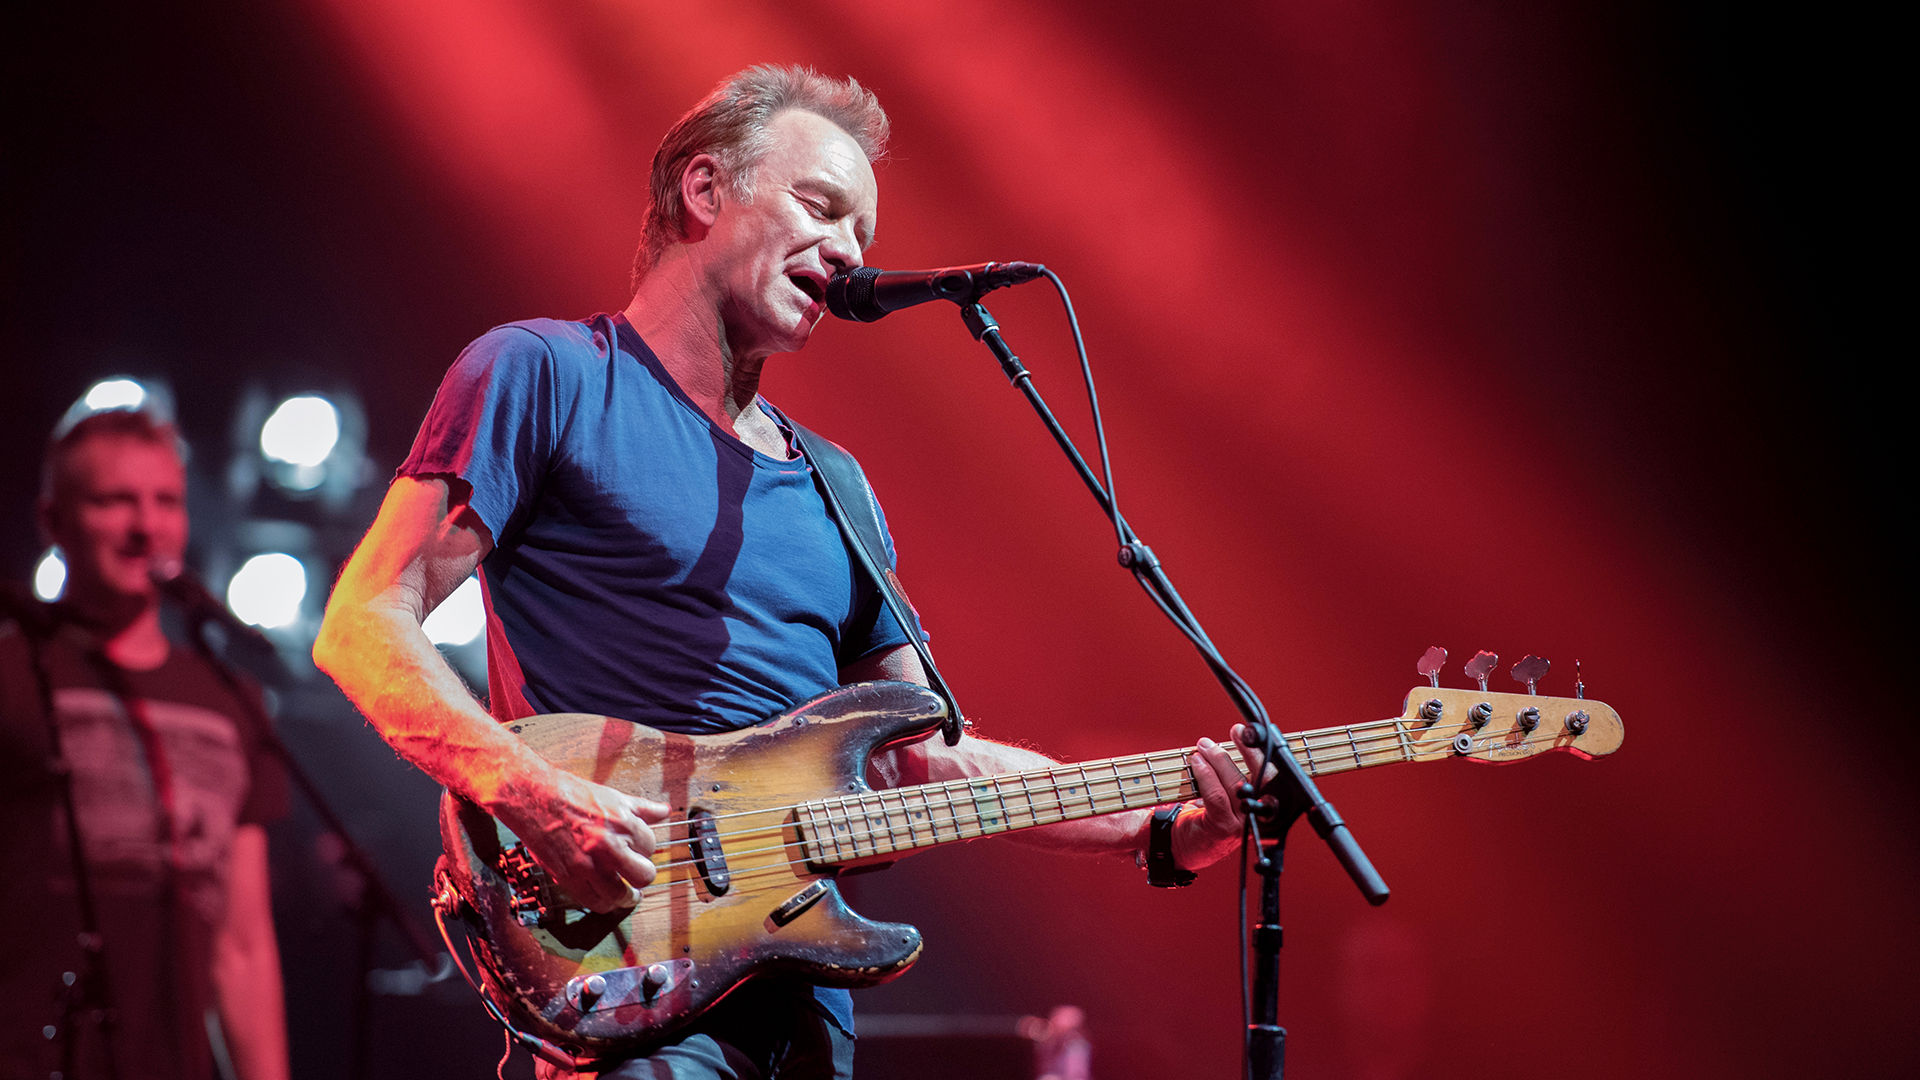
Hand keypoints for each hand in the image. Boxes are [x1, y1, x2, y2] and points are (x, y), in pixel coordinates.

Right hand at [497, 769, 671, 912]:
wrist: (534, 797)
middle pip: (643, 875)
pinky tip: (605, 898)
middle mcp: (610, 845)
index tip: (639, 852)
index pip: (651, 846)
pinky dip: (604, 904)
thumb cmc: (571, 793)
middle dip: (642, 876)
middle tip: (637, 876)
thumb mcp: (613, 796)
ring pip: (621, 895)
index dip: (645, 850)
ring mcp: (589, 864)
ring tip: (627, 895)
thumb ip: (641, 808)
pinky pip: (595, 902)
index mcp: (623, 823)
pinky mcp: (570, 877)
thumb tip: (663, 811)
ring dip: (627, 897)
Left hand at [1172, 723, 1277, 870]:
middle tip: (1238, 731)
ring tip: (1204, 746)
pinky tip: (1197, 763)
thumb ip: (1231, 774)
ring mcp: (1242, 823)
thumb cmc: (1204, 816)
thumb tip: (1229, 741)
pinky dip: (1205, 775)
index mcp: (1263, 806)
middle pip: (1262, 778)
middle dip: (1251, 751)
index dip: (1266, 754)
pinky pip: (1216, 796)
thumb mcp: (1225, 794)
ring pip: (1235, 784)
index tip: (1256, 732)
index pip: (1272, 776)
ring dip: (1219, 759)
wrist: (1182, 846)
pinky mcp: (1223, 827)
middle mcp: (1259, 816)